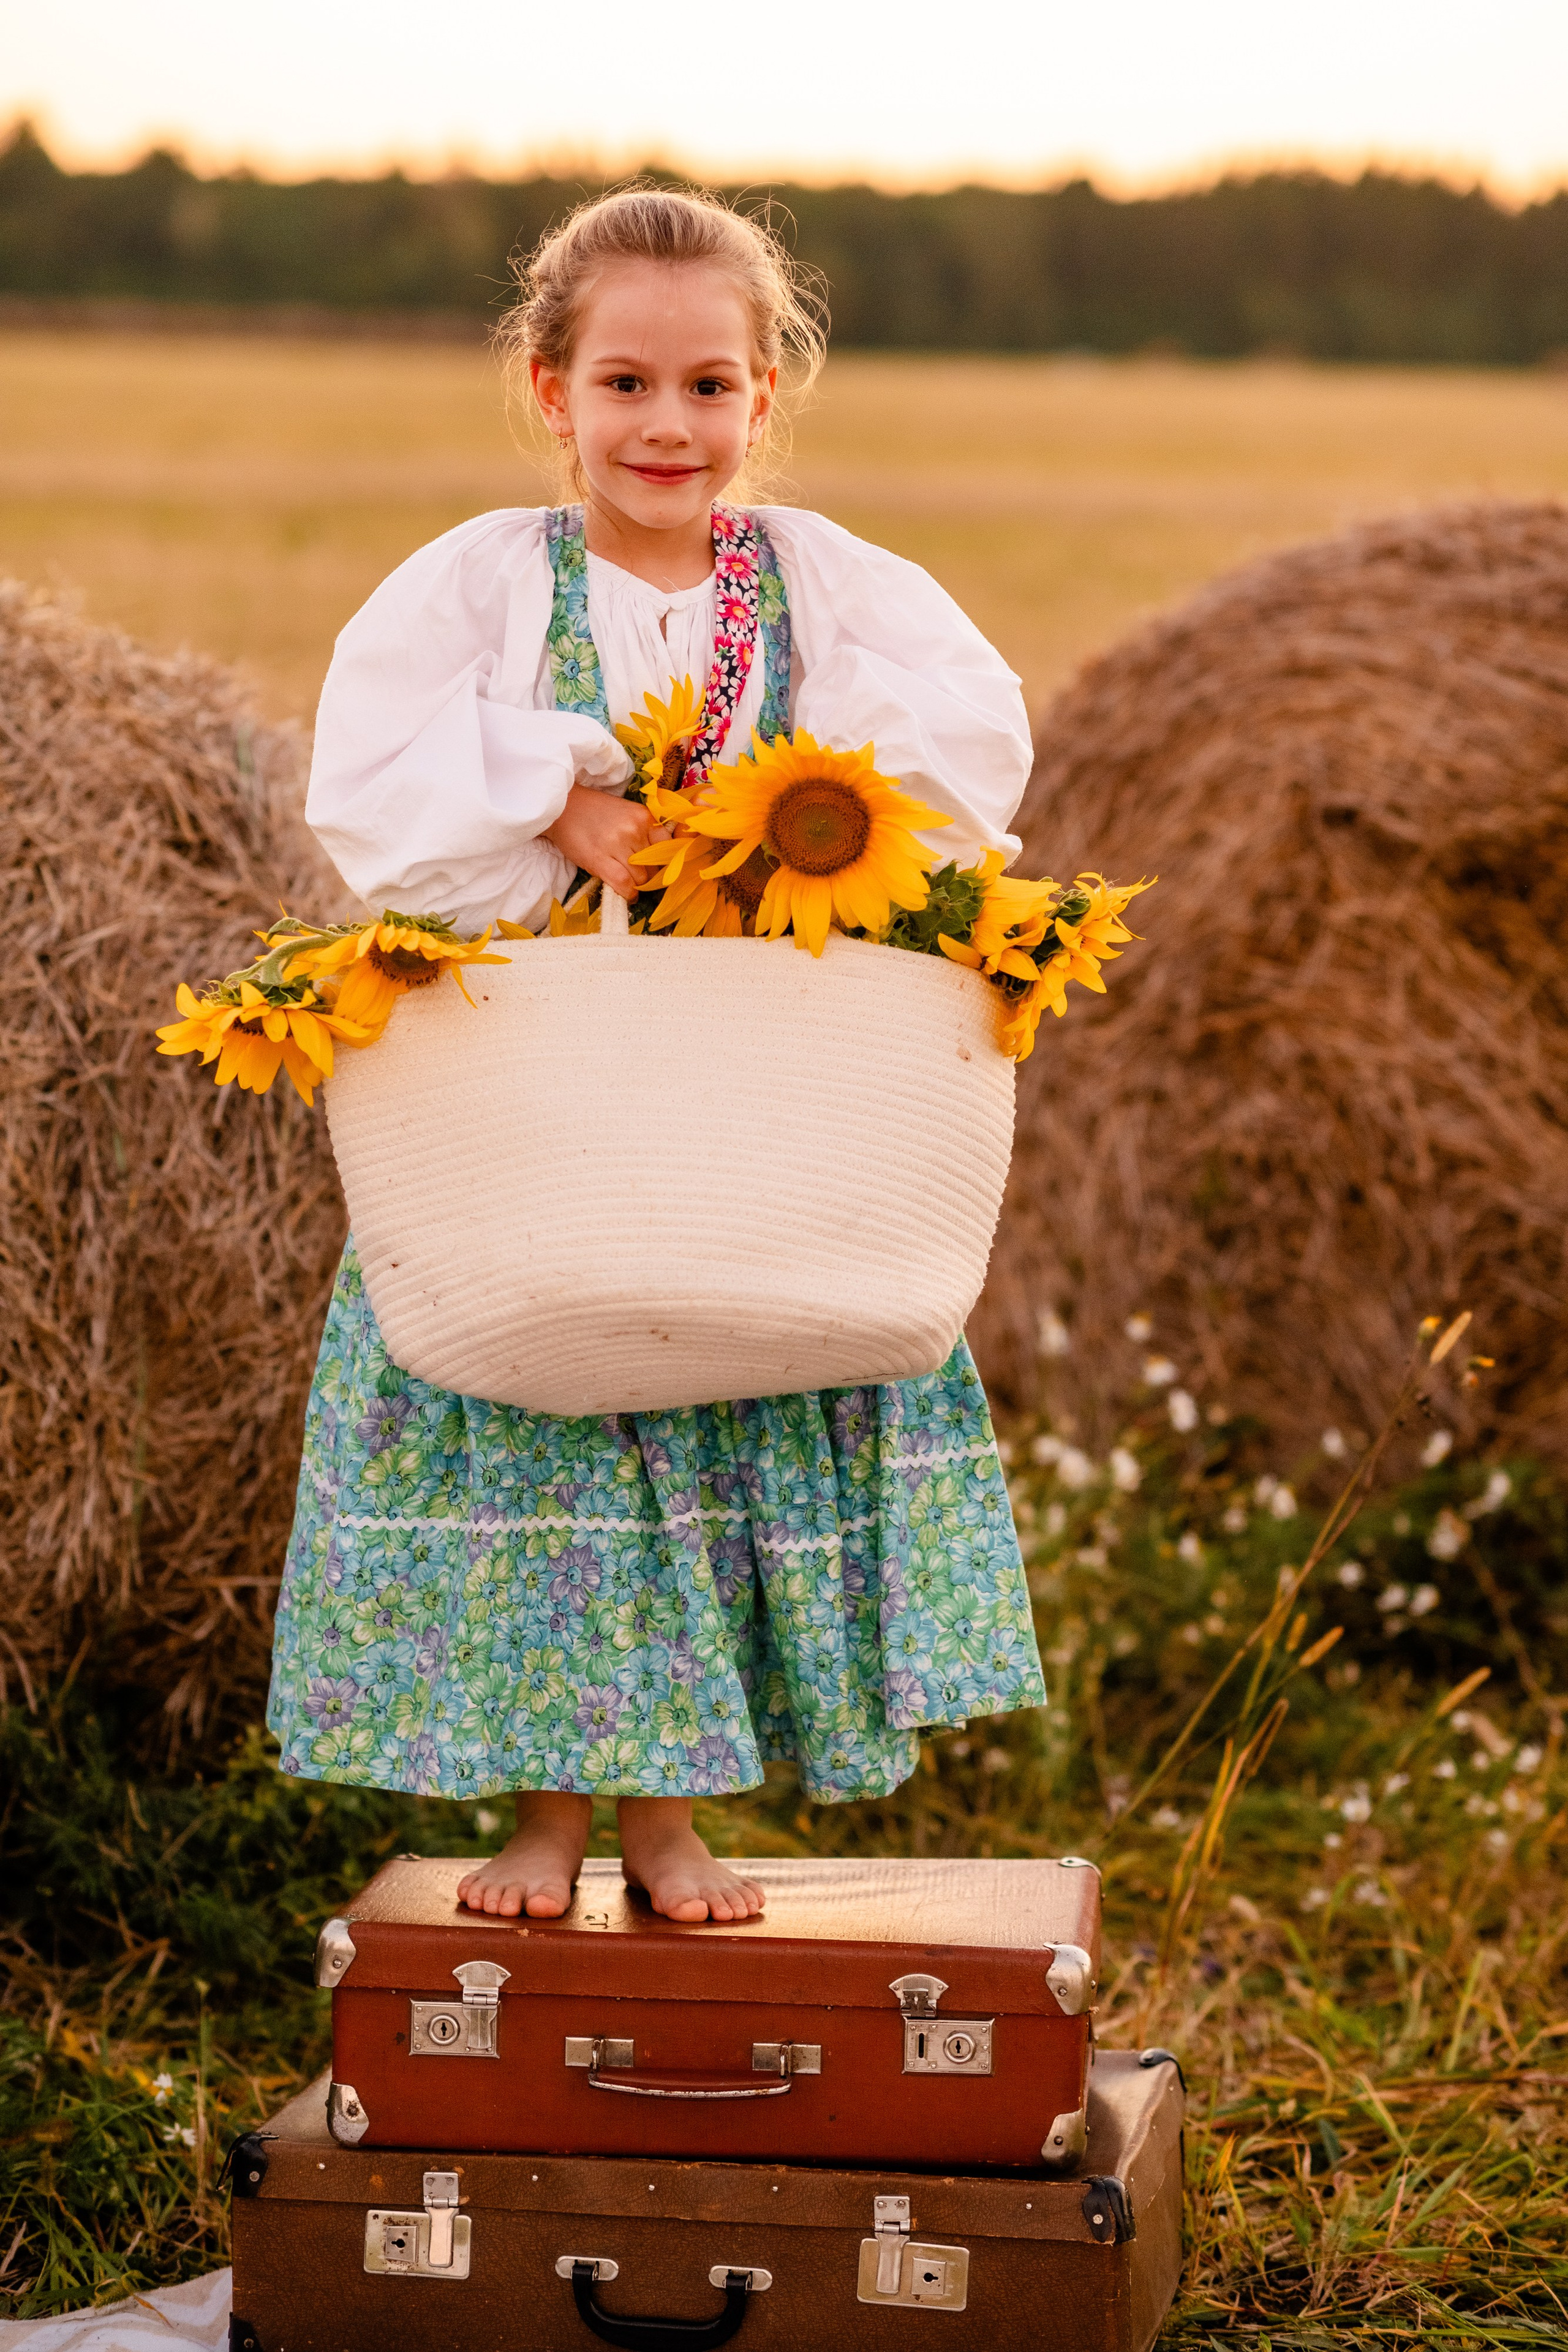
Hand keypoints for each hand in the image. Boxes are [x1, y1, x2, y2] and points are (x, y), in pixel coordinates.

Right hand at [544, 786, 657, 902]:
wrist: (561, 807)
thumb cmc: (594, 812)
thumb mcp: (626, 814)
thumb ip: (644, 833)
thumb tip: (660, 862)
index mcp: (644, 816)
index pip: (667, 848)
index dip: (664, 864)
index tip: (658, 870)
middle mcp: (634, 829)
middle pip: (654, 866)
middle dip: (648, 876)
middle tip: (637, 876)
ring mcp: (617, 844)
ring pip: (640, 878)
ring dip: (636, 885)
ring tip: (628, 882)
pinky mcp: (599, 859)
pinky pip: (624, 884)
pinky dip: (628, 894)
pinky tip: (627, 894)